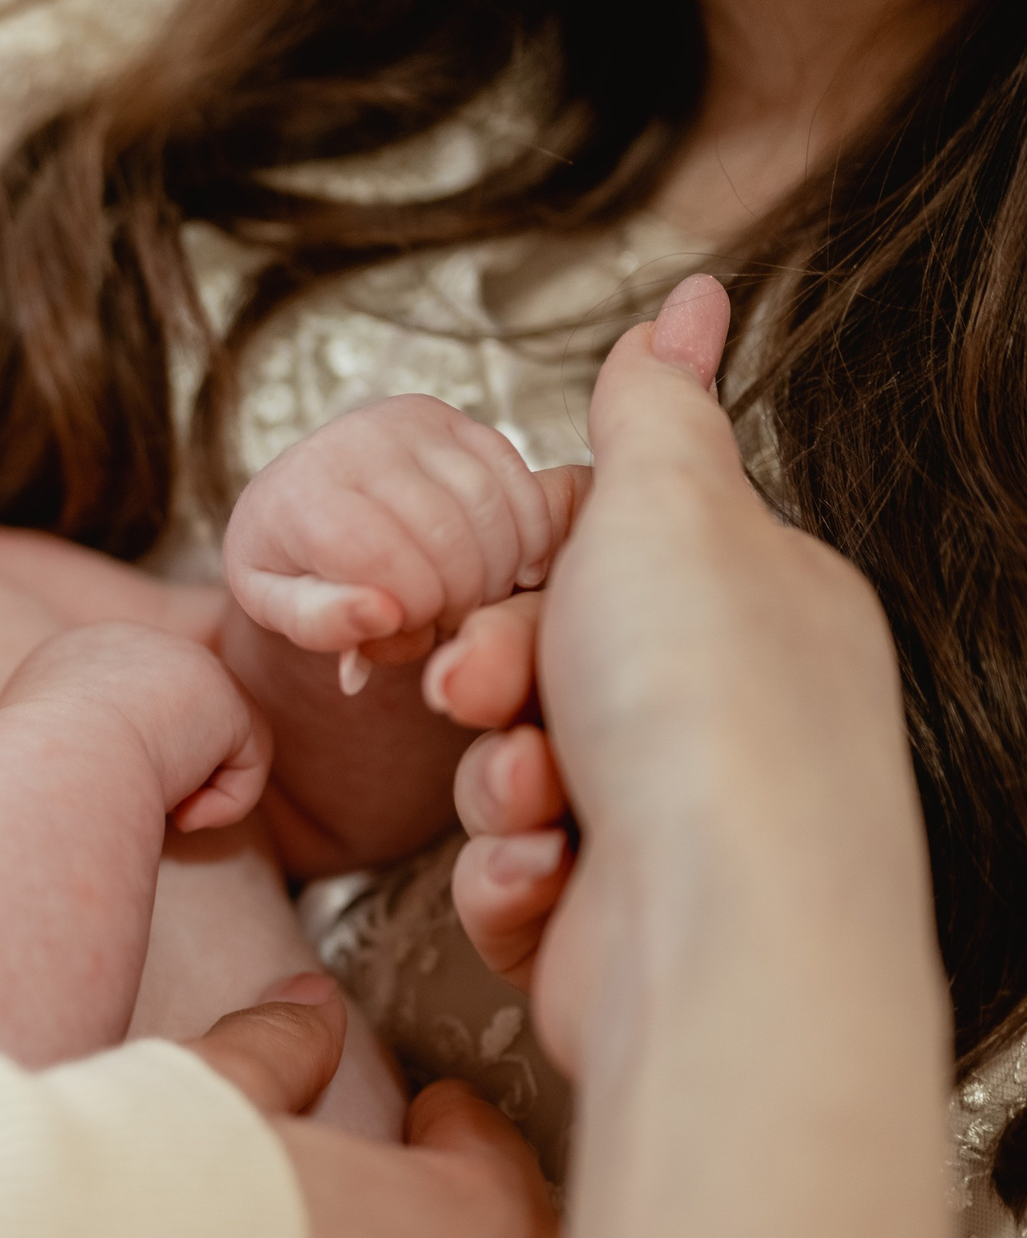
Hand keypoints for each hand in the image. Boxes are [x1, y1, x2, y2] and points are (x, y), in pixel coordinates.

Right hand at [2, 621, 272, 831]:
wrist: (53, 771)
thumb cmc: (29, 786)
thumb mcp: (36, 758)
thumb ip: (74, 750)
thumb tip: (113, 777)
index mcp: (69, 656)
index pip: (126, 707)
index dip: (122, 762)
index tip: (103, 800)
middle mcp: (127, 642)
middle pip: (174, 716)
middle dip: (165, 771)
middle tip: (130, 806)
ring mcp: (180, 658)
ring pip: (214, 739)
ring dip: (191, 790)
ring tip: (153, 808)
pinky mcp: (224, 691)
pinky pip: (247, 759)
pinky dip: (225, 803)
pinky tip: (184, 817)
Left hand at [225, 395, 587, 692]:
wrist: (294, 497)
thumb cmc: (288, 561)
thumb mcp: (274, 604)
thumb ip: (316, 621)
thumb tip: (380, 614)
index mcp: (302, 493)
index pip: (382, 559)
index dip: (409, 611)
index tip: (402, 630)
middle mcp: (356, 442)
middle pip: (445, 535)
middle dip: (458, 600)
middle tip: (444, 624)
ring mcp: (408, 422)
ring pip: (488, 507)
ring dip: (496, 573)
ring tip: (470, 602)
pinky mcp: (452, 420)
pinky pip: (516, 479)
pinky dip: (529, 535)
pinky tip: (513, 571)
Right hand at [427, 275, 923, 1078]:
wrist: (720, 936)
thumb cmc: (708, 721)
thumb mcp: (666, 507)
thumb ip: (653, 407)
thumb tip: (693, 301)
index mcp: (759, 603)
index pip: (610, 555)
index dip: (526, 570)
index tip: (494, 582)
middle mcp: (729, 715)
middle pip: (544, 664)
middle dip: (490, 679)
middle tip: (478, 689)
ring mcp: (678, 826)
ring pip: (514, 772)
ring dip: (495, 783)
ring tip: (533, 801)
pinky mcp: (618, 922)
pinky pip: (513, 872)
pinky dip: (508, 873)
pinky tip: (543, 872)